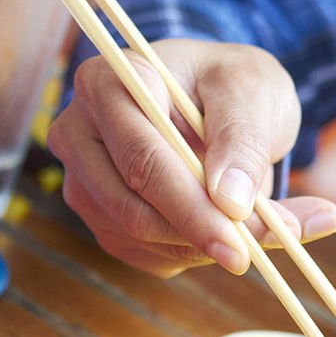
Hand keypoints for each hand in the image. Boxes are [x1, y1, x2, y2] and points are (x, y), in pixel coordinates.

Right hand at [48, 39, 335, 277]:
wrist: (214, 100)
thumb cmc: (228, 85)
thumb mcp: (250, 90)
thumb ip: (243, 140)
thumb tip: (231, 201)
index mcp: (109, 83)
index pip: (142, 158)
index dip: (190, 205)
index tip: (239, 238)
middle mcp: (80, 133)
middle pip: (132, 207)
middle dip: (199, 234)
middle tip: (254, 252)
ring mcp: (84, 179)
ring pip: (137, 237)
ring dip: (200, 246)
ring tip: (255, 228)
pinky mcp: (100, 216)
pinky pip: (143, 253)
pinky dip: (191, 252)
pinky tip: (221, 228)